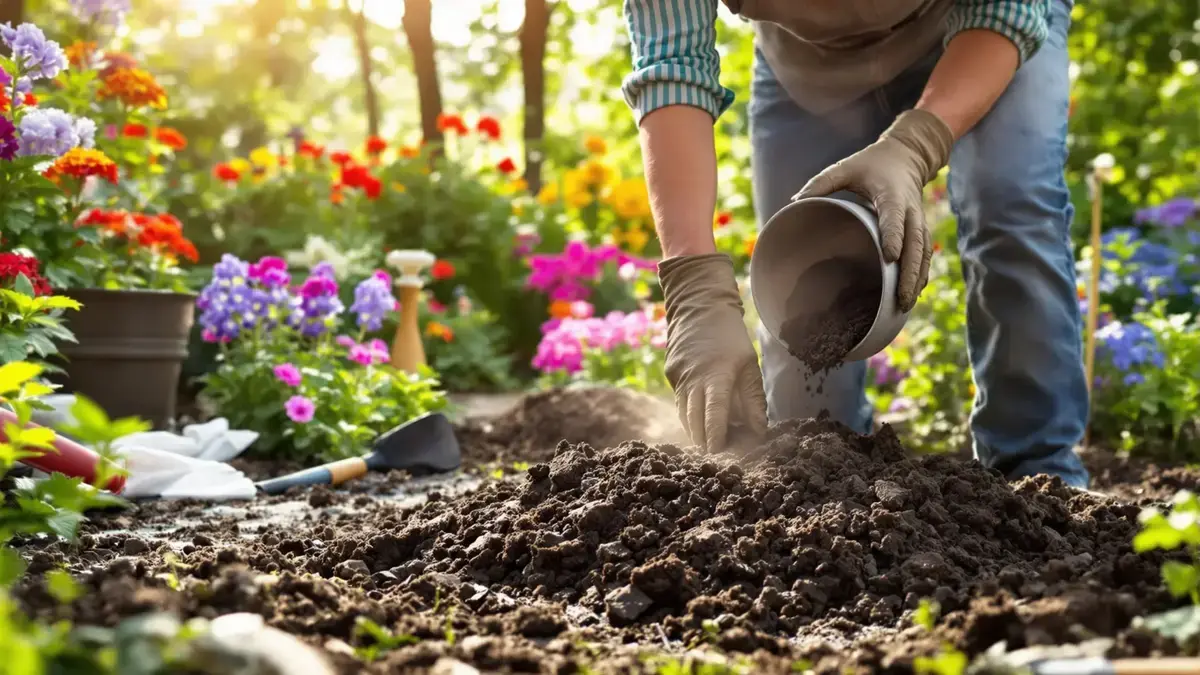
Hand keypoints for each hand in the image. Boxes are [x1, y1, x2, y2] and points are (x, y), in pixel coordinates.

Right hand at [659, 253, 767, 451]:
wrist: (698, 306)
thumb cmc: (730, 336)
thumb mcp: (748, 364)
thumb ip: (753, 399)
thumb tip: (759, 431)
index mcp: (717, 375)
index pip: (715, 413)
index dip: (716, 436)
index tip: (719, 454)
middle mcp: (694, 378)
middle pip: (695, 419)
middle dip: (702, 441)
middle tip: (713, 460)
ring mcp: (678, 376)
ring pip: (684, 413)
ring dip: (694, 431)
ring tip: (705, 447)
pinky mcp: (671, 374)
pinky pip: (680, 401)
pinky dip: (688, 415)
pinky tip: (697, 424)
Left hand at [793, 109, 953, 310]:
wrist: (905, 157)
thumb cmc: (870, 165)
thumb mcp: (846, 168)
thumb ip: (822, 182)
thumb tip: (795, 200)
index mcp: (891, 195)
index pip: (894, 217)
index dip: (893, 236)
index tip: (890, 256)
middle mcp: (909, 210)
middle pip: (915, 243)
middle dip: (909, 271)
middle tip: (901, 298)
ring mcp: (917, 220)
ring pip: (923, 252)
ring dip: (917, 278)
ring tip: (906, 304)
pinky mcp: (920, 228)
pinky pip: (925, 253)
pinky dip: (921, 273)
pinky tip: (914, 293)